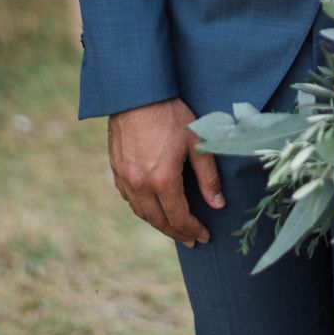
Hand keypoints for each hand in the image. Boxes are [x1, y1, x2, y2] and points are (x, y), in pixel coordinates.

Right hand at [107, 96, 224, 246]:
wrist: (136, 94)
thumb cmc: (171, 114)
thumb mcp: (197, 142)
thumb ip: (208, 176)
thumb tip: (217, 205)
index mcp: (162, 180)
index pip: (178, 218)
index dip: (192, 230)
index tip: (204, 237)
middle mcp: (140, 185)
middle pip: (158, 221)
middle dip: (176, 233)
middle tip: (191, 240)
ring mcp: (125, 179)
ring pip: (142, 212)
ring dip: (159, 223)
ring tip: (174, 228)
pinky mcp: (116, 169)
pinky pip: (130, 199)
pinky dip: (143, 208)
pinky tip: (152, 207)